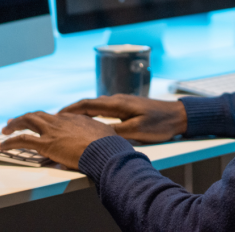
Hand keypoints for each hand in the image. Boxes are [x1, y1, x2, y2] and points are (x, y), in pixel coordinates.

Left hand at [0, 111, 115, 168]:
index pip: (55, 117)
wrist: (105, 150)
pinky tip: (2, 146)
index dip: (45, 119)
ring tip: (5, 130)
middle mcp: (61, 120)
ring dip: (14, 124)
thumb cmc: (109, 146)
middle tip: (14, 122)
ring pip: (27, 121)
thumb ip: (97, 136)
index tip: (39, 123)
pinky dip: (9, 142)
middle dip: (24, 118)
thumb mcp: (105, 135)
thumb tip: (100, 142)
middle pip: (38, 115)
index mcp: (75, 118)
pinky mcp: (46, 144)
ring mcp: (53, 131)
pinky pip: (22, 140)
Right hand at [59, 94, 187, 143]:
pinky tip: (91, 120)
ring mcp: (123, 102)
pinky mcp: (128, 107)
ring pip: (97, 105)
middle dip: (72, 110)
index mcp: (118, 104)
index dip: (71, 109)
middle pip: (90, 103)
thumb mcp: (138, 130)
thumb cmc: (160, 123)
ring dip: (82, 111)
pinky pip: (105, 108)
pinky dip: (93, 113)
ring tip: (69, 120)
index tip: (57, 115)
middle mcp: (118, 100)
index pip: (88, 104)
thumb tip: (96, 135)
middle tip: (56, 118)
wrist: (178, 115)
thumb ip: (117, 132)